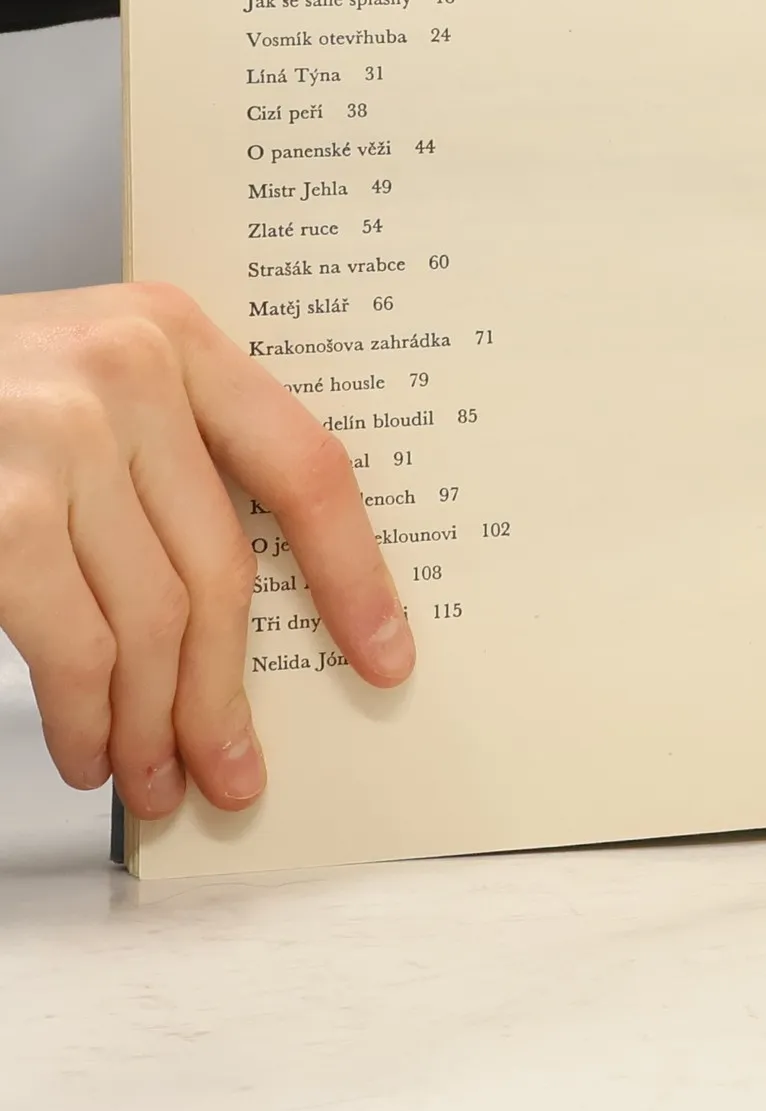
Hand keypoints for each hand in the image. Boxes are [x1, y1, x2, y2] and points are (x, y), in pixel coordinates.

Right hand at [0, 284, 412, 815]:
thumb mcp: (86, 376)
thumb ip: (169, 451)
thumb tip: (236, 610)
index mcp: (175, 333)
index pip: (305, 466)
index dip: (353, 573)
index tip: (383, 653)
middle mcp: (129, 372)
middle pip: (223, 567)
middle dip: (226, 691)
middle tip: (231, 767)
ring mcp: (60, 436)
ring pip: (153, 620)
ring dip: (154, 724)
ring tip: (152, 777)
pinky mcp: (0, 509)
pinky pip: (75, 646)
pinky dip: (86, 718)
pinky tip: (87, 750)